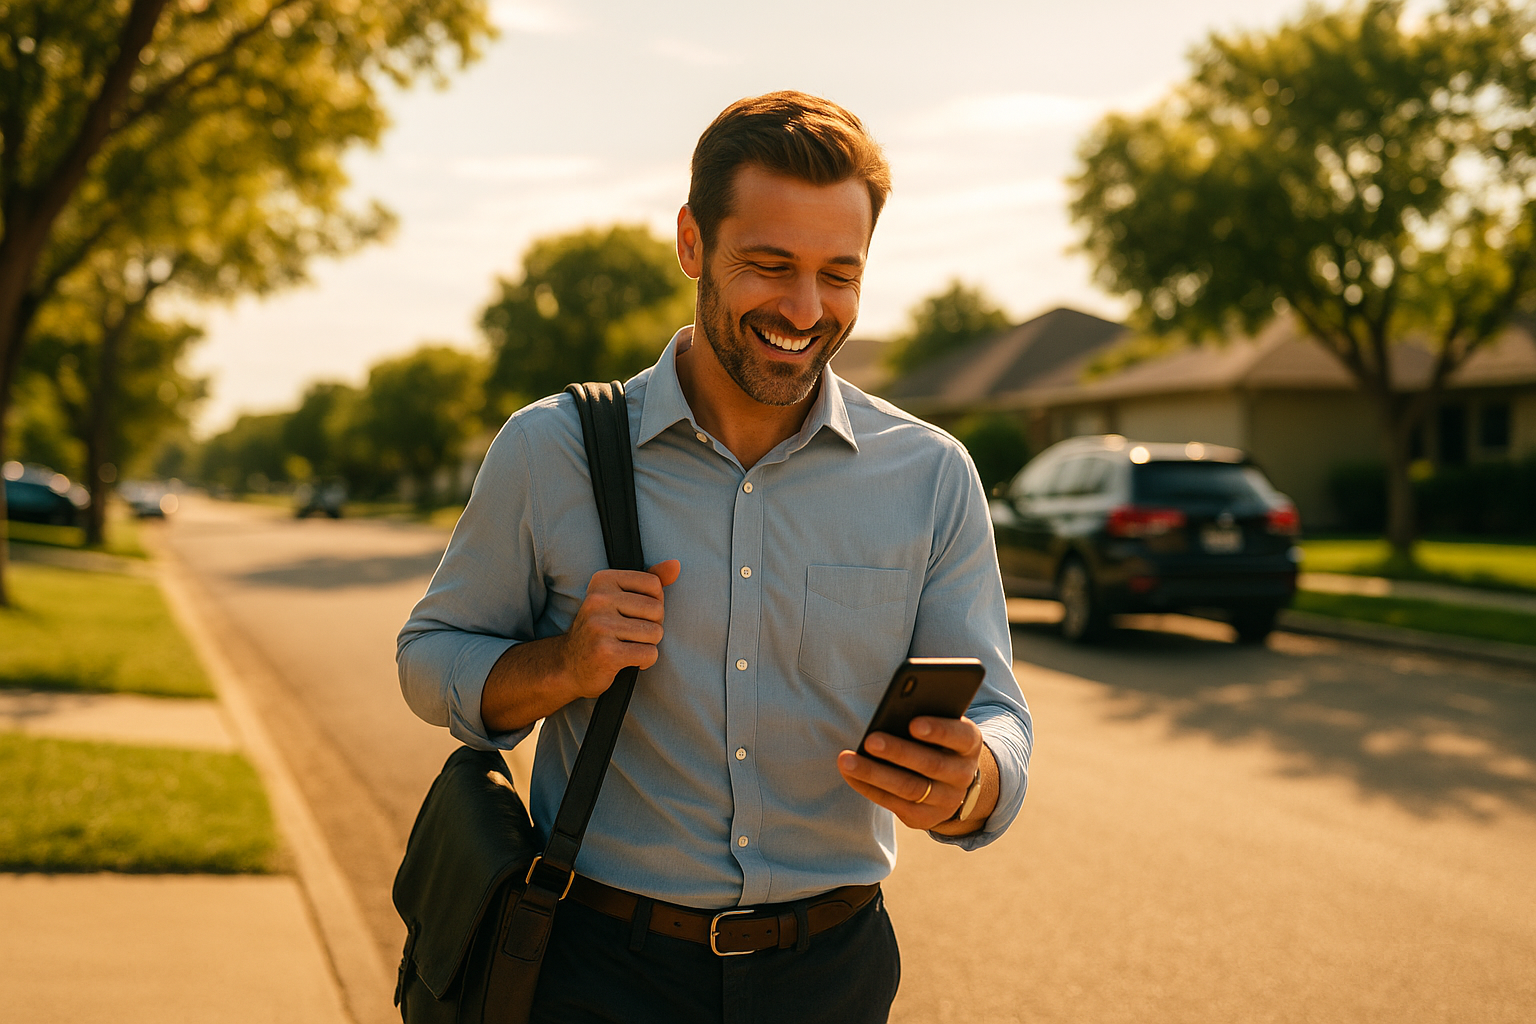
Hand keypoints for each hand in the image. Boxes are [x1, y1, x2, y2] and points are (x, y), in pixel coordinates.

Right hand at [560, 559, 680, 698]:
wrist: (569, 666)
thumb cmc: (603, 630)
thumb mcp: (621, 599)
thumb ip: (650, 581)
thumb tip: (676, 565)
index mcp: (603, 580)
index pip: (654, 585)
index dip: (654, 604)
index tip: (634, 615)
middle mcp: (598, 600)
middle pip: (657, 610)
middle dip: (652, 626)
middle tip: (630, 635)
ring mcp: (600, 626)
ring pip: (655, 633)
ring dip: (647, 645)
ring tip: (627, 647)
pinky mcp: (606, 652)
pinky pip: (649, 654)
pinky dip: (645, 661)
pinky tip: (628, 661)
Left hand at [837, 715, 983, 831]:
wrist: (950, 780)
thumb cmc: (935, 739)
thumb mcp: (939, 723)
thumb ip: (924, 715)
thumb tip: (893, 707)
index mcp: (969, 744)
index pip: (960, 737)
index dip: (938, 730)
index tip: (913, 723)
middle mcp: (963, 775)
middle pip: (931, 764)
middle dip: (898, 752)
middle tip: (870, 740)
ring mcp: (946, 800)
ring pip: (909, 788)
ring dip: (875, 773)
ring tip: (847, 760)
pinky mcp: (925, 818)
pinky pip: (894, 804)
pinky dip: (869, 787)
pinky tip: (849, 773)